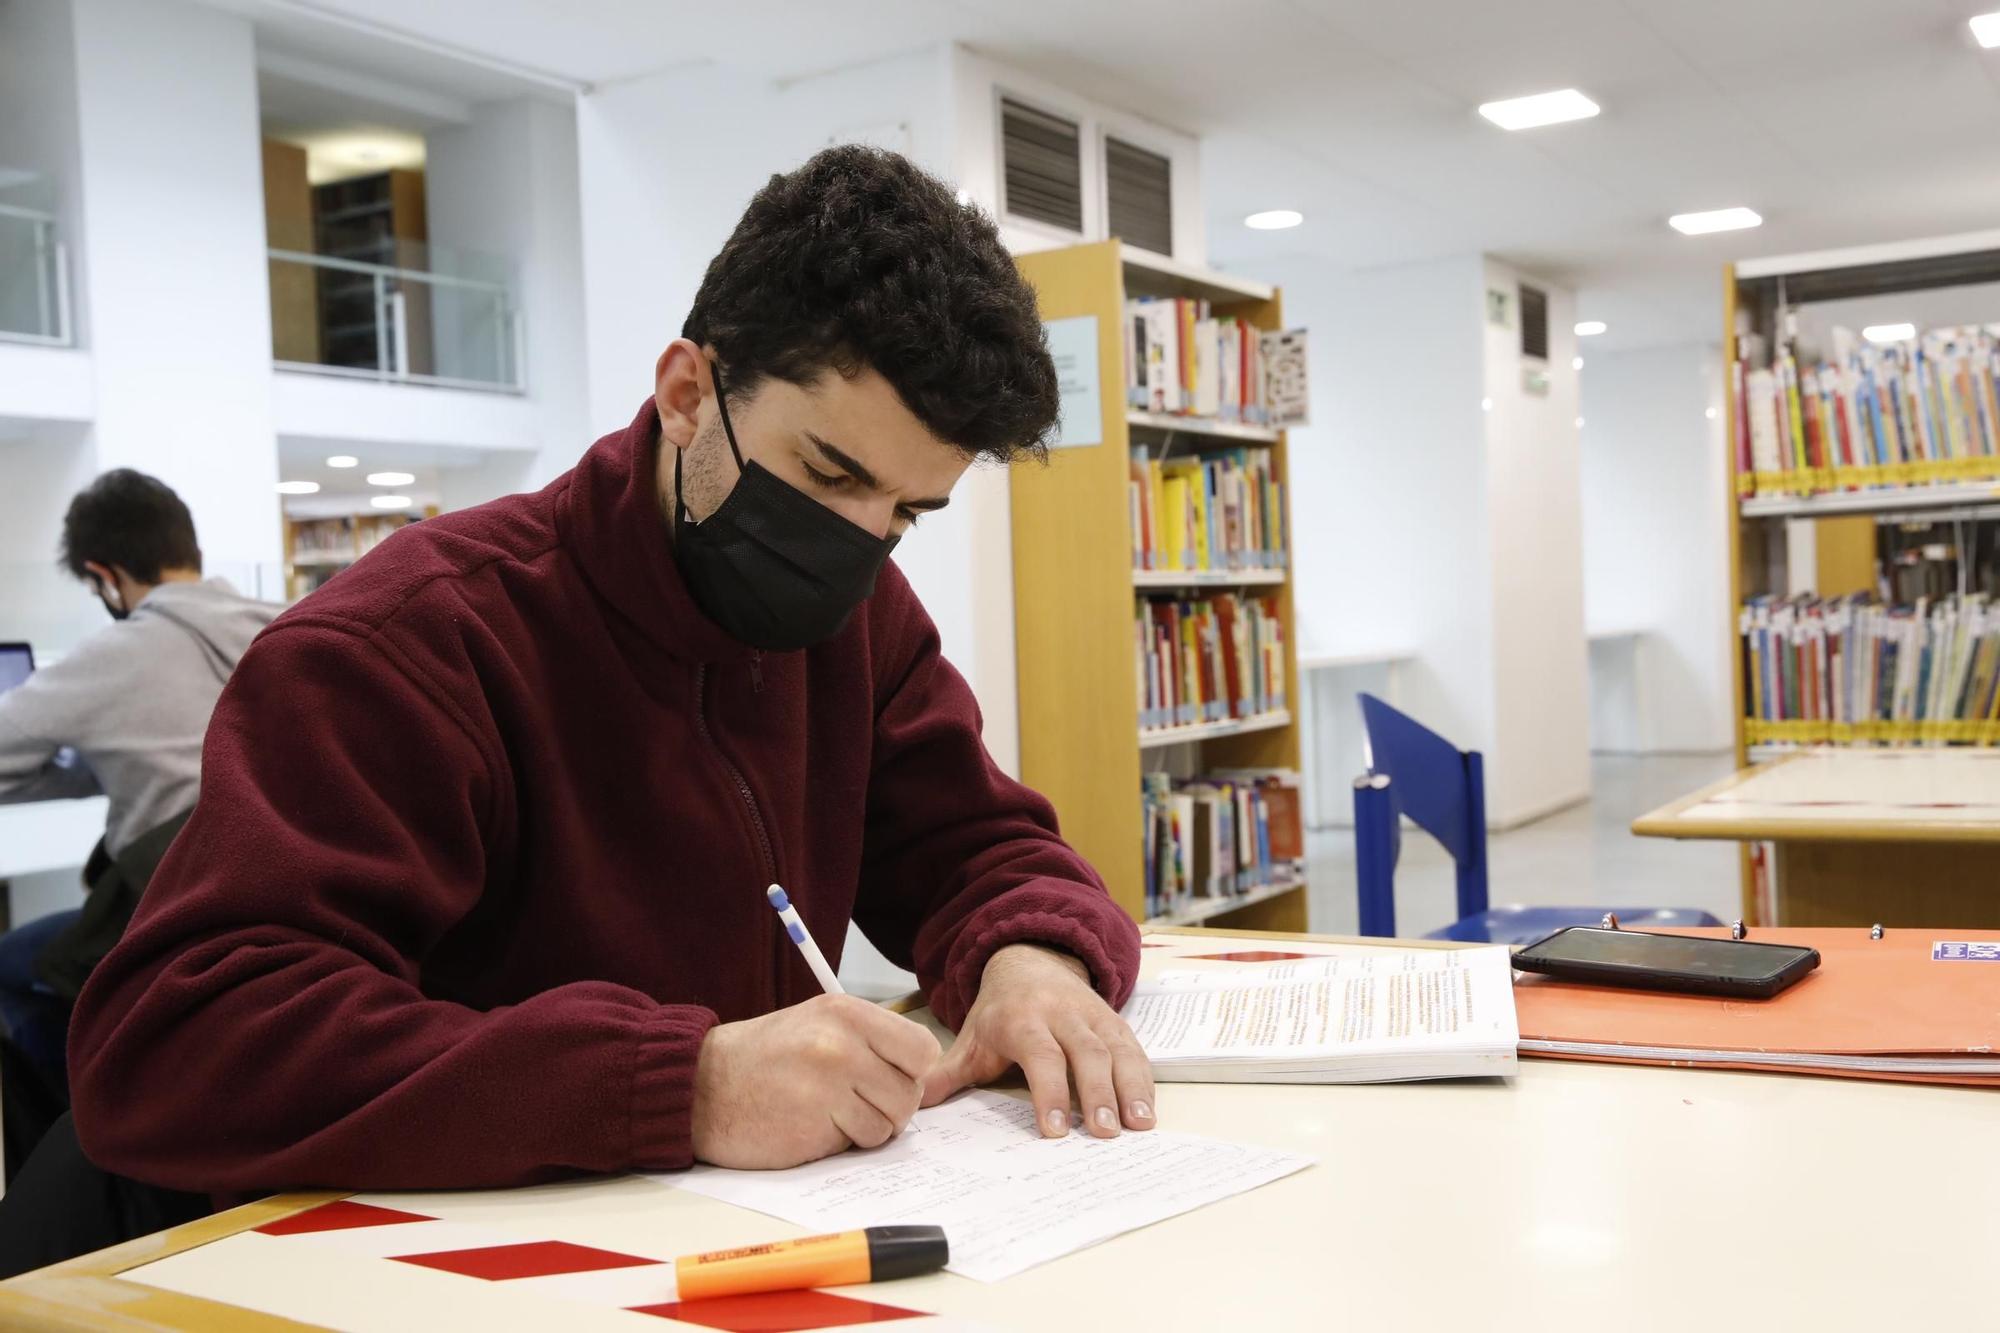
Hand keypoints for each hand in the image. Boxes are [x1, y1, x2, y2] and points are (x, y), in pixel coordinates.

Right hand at [692, 993, 941, 1168]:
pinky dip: (840, 1142)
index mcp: (848, 1013)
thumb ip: (870, 1042)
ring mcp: (829, 1087)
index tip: (890, 1078)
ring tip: (828, 1112)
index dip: (912, 1072)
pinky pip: (857, 1145)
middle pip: (911, 1094)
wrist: (700, 1086)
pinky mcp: (814, 1126)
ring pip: (889, 1125)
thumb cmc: (763, 1057)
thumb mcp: (818, 1023)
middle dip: (891, 1107)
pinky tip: (810, 1125)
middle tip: (857, 1103)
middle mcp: (842, 1045)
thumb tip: (918, 1075)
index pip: (923, 1049)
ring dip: (865, 1128)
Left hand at [920, 943, 1154, 1139]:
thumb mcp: (970, 1037)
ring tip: (1139, 1125)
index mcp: (1021, 1019)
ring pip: (1116, 1050)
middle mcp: (1061, 1014)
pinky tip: (1148, 1110)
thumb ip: (947, 1074)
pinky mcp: (1114, 1021)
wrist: (1030, 960)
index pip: (1040, 1055)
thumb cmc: (1000, 1011)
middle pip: (1085, 1052)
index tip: (1056, 1129)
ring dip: (1130, 1088)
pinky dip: (1144, 1079)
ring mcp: (1092, 1015)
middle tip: (1104, 1133)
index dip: (1050, 1090)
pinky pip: (1134, 1049)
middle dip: (1097, 1093)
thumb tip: (912, 1105)